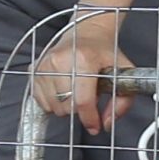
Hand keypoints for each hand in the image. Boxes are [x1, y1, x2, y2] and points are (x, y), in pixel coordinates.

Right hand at [32, 6, 131, 132]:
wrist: (87, 32)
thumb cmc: (104, 53)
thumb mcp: (124, 73)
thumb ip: (122, 103)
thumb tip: (106, 124)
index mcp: (84, 59)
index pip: (83, 101)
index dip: (90, 119)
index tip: (95, 126)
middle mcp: (60, 60)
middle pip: (67, 107)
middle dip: (80, 110)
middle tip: (88, 96)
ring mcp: (44, 64)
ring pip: (53, 107)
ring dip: (66, 106)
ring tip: (76, 91)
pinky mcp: (35, 69)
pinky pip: (41, 101)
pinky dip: (53, 102)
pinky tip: (63, 89)